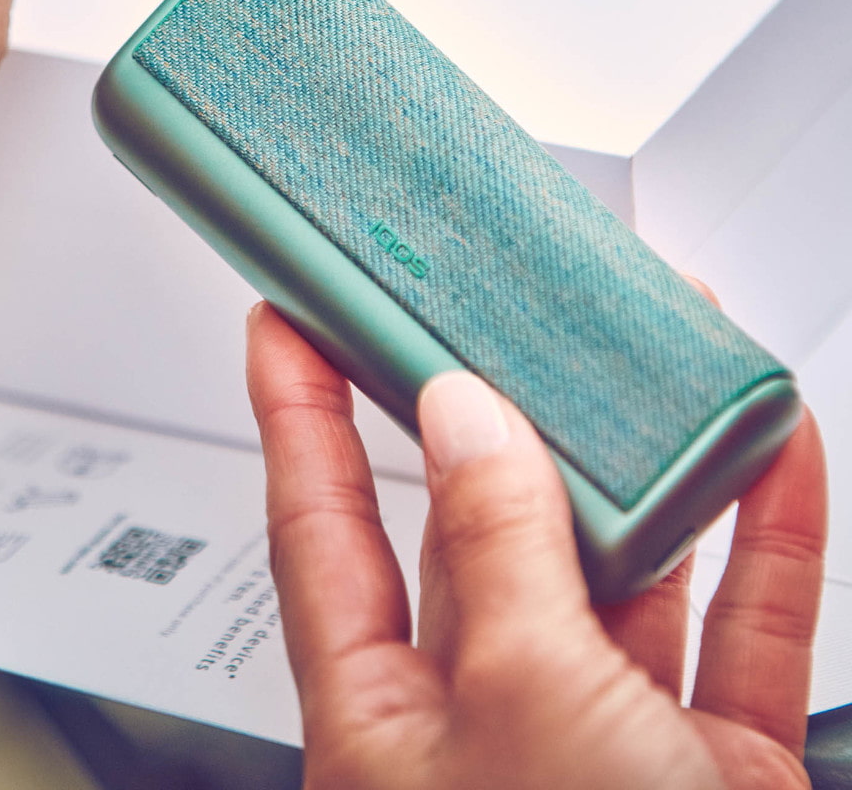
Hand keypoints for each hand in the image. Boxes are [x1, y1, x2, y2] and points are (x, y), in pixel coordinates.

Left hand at [247, 302, 825, 789]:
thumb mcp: (522, 709)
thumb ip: (495, 555)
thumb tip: (465, 419)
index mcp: (387, 721)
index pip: (316, 527)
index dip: (296, 415)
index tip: (283, 319)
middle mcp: (489, 723)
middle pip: (478, 529)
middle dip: (495, 418)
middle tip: (489, 313)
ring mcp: (608, 745)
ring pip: (620, 568)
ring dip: (646, 466)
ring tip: (644, 355)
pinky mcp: (715, 776)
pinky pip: (741, 634)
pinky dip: (764, 542)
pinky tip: (774, 458)